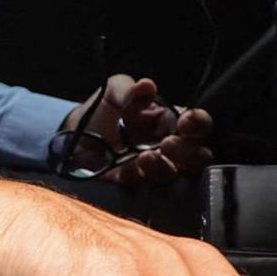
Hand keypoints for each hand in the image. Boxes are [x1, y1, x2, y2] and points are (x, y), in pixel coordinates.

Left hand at [62, 73, 212, 183]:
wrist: (76, 134)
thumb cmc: (105, 109)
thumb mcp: (113, 91)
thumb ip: (129, 88)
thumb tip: (147, 86)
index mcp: (172, 121)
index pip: (200, 125)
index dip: (198, 124)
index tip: (185, 123)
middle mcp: (172, 148)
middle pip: (199, 157)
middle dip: (188, 152)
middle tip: (166, 144)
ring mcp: (156, 169)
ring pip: (178, 178)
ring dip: (164, 168)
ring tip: (144, 158)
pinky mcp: (136, 185)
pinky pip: (145, 189)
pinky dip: (137, 180)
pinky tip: (126, 171)